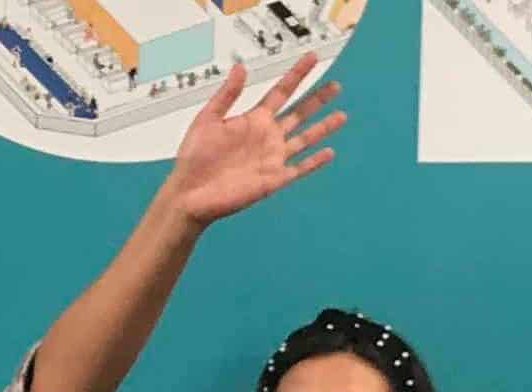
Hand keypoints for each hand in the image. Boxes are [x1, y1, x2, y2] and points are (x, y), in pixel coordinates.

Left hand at [156, 56, 345, 228]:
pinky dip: (315, 161)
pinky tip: (329, 152)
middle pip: (299, 112)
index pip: (281, 92)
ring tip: (341, 115)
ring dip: (323, 127)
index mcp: (253, 120)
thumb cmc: (194, 158)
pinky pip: (300, 168)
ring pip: (305, 138)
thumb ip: (227, 94)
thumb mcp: (207, 119)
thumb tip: (241, 67)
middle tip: (336, 85)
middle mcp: (267, 136)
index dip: (297, 74)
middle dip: (317, 99)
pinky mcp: (274, 179)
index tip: (312, 58)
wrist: (190, 192)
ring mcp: (273, 157)